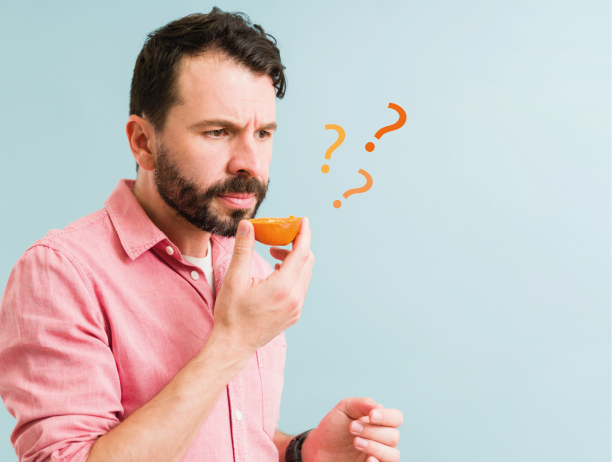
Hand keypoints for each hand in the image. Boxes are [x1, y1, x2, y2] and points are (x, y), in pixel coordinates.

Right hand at [212, 217, 313, 352]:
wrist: (233, 345)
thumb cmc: (231, 314)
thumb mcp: (234, 278)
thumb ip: (243, 249)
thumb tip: (247, 225)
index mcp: (282, 287)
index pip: (301, 252)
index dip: (303, 233)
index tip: (302, 220)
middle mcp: (295, 298)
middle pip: (308, 261)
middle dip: (298, 244)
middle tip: (283, 235)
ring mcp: (296, 308)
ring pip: (306, 274)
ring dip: (295, 259)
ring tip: (274, 253)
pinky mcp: (294, 315)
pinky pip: (301, 287)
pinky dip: (294, 274)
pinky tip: (277, 272)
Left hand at [302, 397, 401, 461]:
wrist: (319, 448)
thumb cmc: (334, 427)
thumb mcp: (344, 409)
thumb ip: (361, 404)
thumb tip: (379, 407)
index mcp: (379, 421)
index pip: (396, 418)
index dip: (387, 417)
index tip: (370, 416)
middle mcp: (383, 439)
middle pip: (393, 436)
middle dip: (372, 431)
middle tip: (352, 428)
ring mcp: (379, 455)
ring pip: (393, 454)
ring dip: (375, 447)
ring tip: (356, 442)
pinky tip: (367, 458)